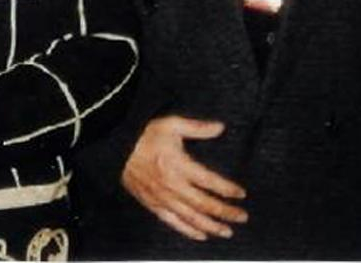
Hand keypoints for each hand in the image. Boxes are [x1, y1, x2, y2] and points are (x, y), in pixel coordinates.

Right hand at [121, 116, 246, 241]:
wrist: (118, 148)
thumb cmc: (146, 135)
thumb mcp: (171, 124)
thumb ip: (197, 128)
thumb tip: (220, 127)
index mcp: (179, 165)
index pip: (209, 181)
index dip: (227, 189)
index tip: (241, 194)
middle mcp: (173, 185)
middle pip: (204, 204)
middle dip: (225, 212)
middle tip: (242, 217)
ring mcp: (163, 198)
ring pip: (191, 218)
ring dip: (211, 226)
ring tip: (227, 231)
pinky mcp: (153, 205)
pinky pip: (173, 222)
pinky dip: (188, 231)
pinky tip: (201, 235)